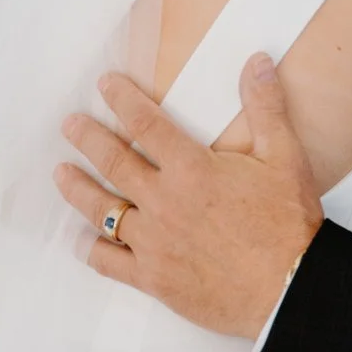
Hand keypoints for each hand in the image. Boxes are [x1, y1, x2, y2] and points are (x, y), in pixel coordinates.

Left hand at [53, 54, 324, 339]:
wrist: (290, 290)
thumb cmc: (288, 225)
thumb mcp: (285, 157)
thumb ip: (266, 106)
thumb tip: (257, 61)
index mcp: (191, 169)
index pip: (146, 124)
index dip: (122, 100)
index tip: (105, 86)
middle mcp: (164, 202)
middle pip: (113, 163)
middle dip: (87, 139)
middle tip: (68, 125)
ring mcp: (154, 243)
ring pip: (102, 211)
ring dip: (78, 189)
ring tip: (61, 174)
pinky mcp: (154, 279)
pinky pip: (110, 263)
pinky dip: (93, 250)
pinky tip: (82, 241)